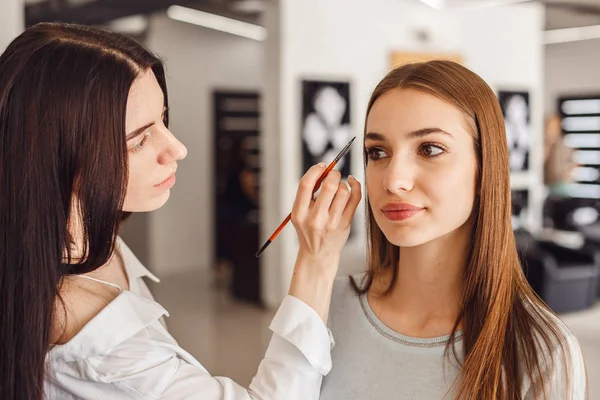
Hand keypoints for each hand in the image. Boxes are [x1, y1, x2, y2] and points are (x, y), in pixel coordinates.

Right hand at [288, 163, 361, 321]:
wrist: (318, 256)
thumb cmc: (309, 230)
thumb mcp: (300, 214)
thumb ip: (308, 194)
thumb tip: (324, 169)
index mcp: (299, 213)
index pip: (306, 184)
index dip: (315, 170)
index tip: (321, 166)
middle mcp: (315, 218)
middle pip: (328, 186)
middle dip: (333, 174)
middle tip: (333, 174)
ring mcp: (332, 222)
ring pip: (343, 191)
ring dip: (342, 183)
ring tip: (339, 185)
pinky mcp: (346, 224)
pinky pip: (355, 198)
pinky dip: (355, 185)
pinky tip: (352, 182)